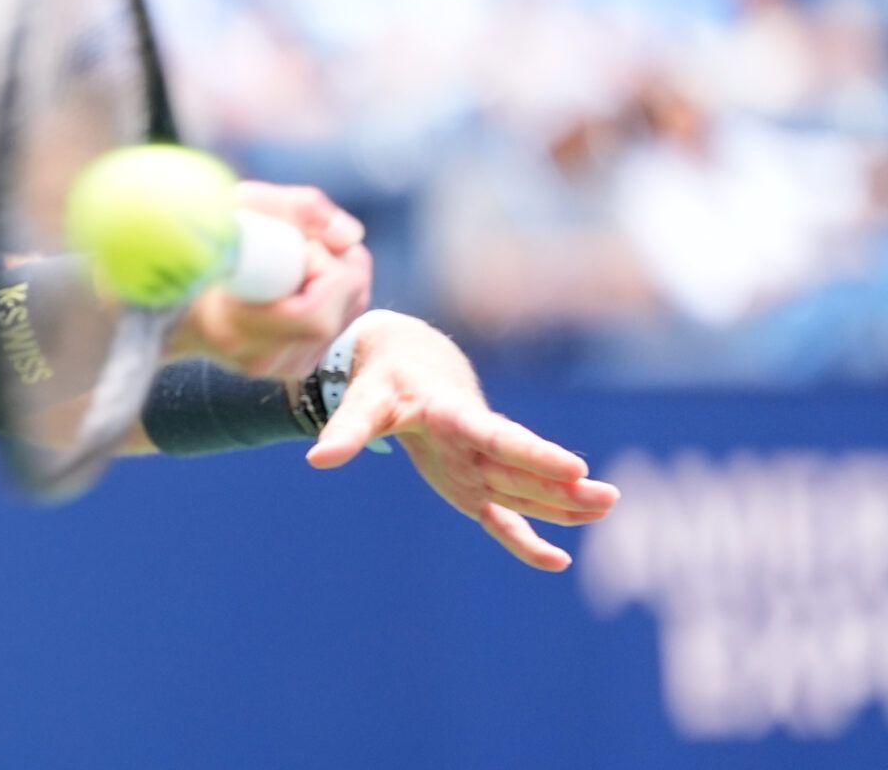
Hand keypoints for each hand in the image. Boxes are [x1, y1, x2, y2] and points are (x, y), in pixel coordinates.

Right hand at [179, 183, 370, 378]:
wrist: (169, 290)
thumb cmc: (199, 240)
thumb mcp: (238, 205)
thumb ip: (296, 208)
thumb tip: (351, 235)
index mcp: (234, 330)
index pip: (315, 313)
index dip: (320, 264)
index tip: (294, 240)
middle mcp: (261, 359)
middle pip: (344, 309)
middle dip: (336, 263)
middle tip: (301, 241)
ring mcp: (279, 368)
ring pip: (351, 314)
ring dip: (338, 276)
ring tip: (296, 259)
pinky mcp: (294, 366)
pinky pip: (342, 323)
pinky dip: (336, 293)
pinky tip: (302, 279)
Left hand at [306, 312, 619, 571]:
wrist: (407, 363)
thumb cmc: (383, 382)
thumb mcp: (363, 401)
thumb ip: (346, 429)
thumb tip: (317, 460)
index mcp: (452, 415)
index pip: (497, 435)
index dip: (534, 453)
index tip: (575, 466)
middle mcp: (474, 441)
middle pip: (521, 467)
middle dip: (561, 485)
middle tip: (605, 497)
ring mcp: (478, 465)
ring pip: (524, 488)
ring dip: (562, 503)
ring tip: (607, 508)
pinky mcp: (473, 485)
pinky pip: (504, 516)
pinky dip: (526, 538)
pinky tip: (557, 560)